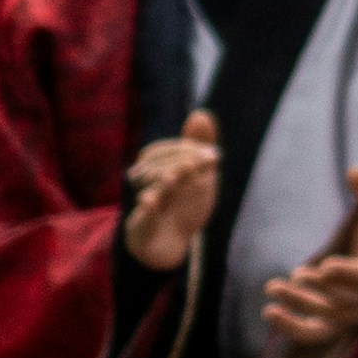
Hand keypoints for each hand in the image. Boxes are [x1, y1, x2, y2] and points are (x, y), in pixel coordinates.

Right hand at [116, 121, 225, 274]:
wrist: (168, 243)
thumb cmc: (182, 204)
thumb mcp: (198, 176)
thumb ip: (199, 146)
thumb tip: (201, 113)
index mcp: (160, 169)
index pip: (166, 150)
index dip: (188, 150)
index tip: (214, 158)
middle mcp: (151, 184)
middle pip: (158, 166)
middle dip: (179, 163)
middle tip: (199, 164)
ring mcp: (148, 205)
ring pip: (151, 188)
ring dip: (162, 181)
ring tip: (174, 177)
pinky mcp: (144, 226)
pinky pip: (143, 216)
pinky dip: (147, 209)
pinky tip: (150, 201)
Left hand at [258, 172, 357, 351]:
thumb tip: (354, 172)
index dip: (350, 275)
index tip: (324, 266)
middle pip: (350, 302)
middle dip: (321, 291)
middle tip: (296, 273)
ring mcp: (357, 312)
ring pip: (330, 318)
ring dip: (300, 305)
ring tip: (272, 287)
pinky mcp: (336, 323)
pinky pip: (316, 334)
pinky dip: (292, 328)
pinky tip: (269, 312)